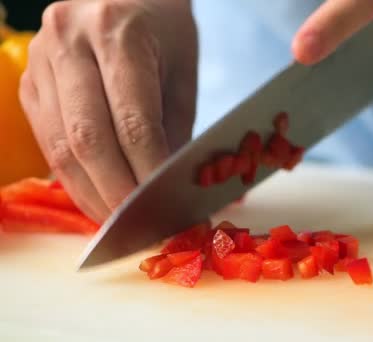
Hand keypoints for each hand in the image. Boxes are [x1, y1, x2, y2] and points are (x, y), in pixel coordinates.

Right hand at [19, 0, 197, 221]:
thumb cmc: (163, 30)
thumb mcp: (182, 72)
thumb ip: (174, 130)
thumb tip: (168, 192)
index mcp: (116, 31)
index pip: (131, 119)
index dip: (146, 173)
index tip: (166, 210)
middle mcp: (67, 41)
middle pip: (86, 138)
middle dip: (115, 193)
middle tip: (140, 230)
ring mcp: (39, 61)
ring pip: (59, 146)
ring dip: (90, 194)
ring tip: (119, 224)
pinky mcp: (28, 82)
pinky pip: (47, 142)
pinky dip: (73, 178)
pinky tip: (96, 199)